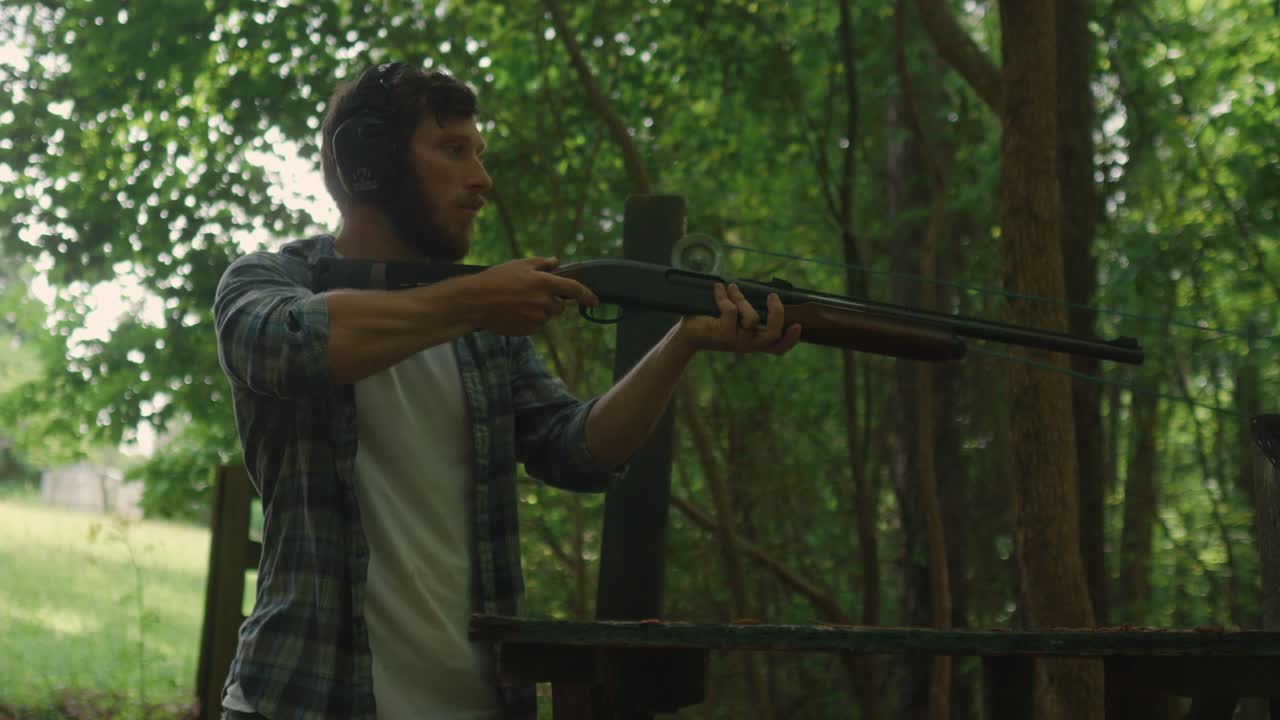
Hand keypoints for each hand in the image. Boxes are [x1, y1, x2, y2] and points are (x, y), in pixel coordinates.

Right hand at [467, 257, 599, 335]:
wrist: (475, 301)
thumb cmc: (496, 279)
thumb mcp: (520, 265)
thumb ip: (542, 263)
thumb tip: (556, 262)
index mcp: (544, 283)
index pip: (574, 289)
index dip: (587, 296)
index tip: (594, 302)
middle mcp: (543, 302)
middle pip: (560, 307)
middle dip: (553, 302)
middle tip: (533, 294)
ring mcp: (536, 318)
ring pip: (548, 317)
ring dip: (540, 311)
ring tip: (519, 303)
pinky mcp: (528, 330)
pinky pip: (536, 326)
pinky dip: (530, 320)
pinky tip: (514, 312)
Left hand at [675, 283, 801, 354]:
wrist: (686, 335)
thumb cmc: (712, 323)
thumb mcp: (735, 318)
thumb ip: (750, 311)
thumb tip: (766, 293)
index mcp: (753, 342)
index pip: (778, 347)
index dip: (791, 339)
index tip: (798, 325)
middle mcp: (747, 345)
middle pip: (772, 334)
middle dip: (777, 314)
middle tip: (773, 297)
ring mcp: (735, 342)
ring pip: (751, 318)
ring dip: (740, 298)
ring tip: (730, 289)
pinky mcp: (723, 335)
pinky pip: (731, 310)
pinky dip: (724, 296)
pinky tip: (717, 291)